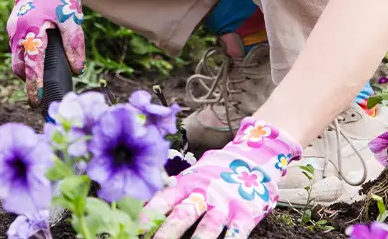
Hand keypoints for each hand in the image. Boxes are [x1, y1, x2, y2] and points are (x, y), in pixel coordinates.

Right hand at [6, 0, 85, 103]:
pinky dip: (27, 57)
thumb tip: (76, 69)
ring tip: (43, 79)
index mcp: (31, 29)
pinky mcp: (15, 26)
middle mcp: (17, 31)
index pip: (31, 63)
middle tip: (41, 95)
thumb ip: (73, 43)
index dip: (33, 84)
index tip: (35, 102)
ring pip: (17, 57)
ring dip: (28, 68)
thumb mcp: (71, 17)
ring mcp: (13, 29)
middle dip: (28, 81)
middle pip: (19, 65)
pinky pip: (19, 48)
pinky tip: (41, 59)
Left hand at [143, 118, 302, 238]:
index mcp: (185, 185)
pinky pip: (236, 232)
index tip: (134, 230)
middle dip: (167, 233)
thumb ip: (172, 193)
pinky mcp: (245, 213)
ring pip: (208, 226)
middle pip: (182, 215)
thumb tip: (141, 208)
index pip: (161, 201)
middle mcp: (203, 194)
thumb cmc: (214, 174)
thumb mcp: (191, 177)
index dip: (147, 216)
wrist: (253, 157)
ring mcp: (224, 203)